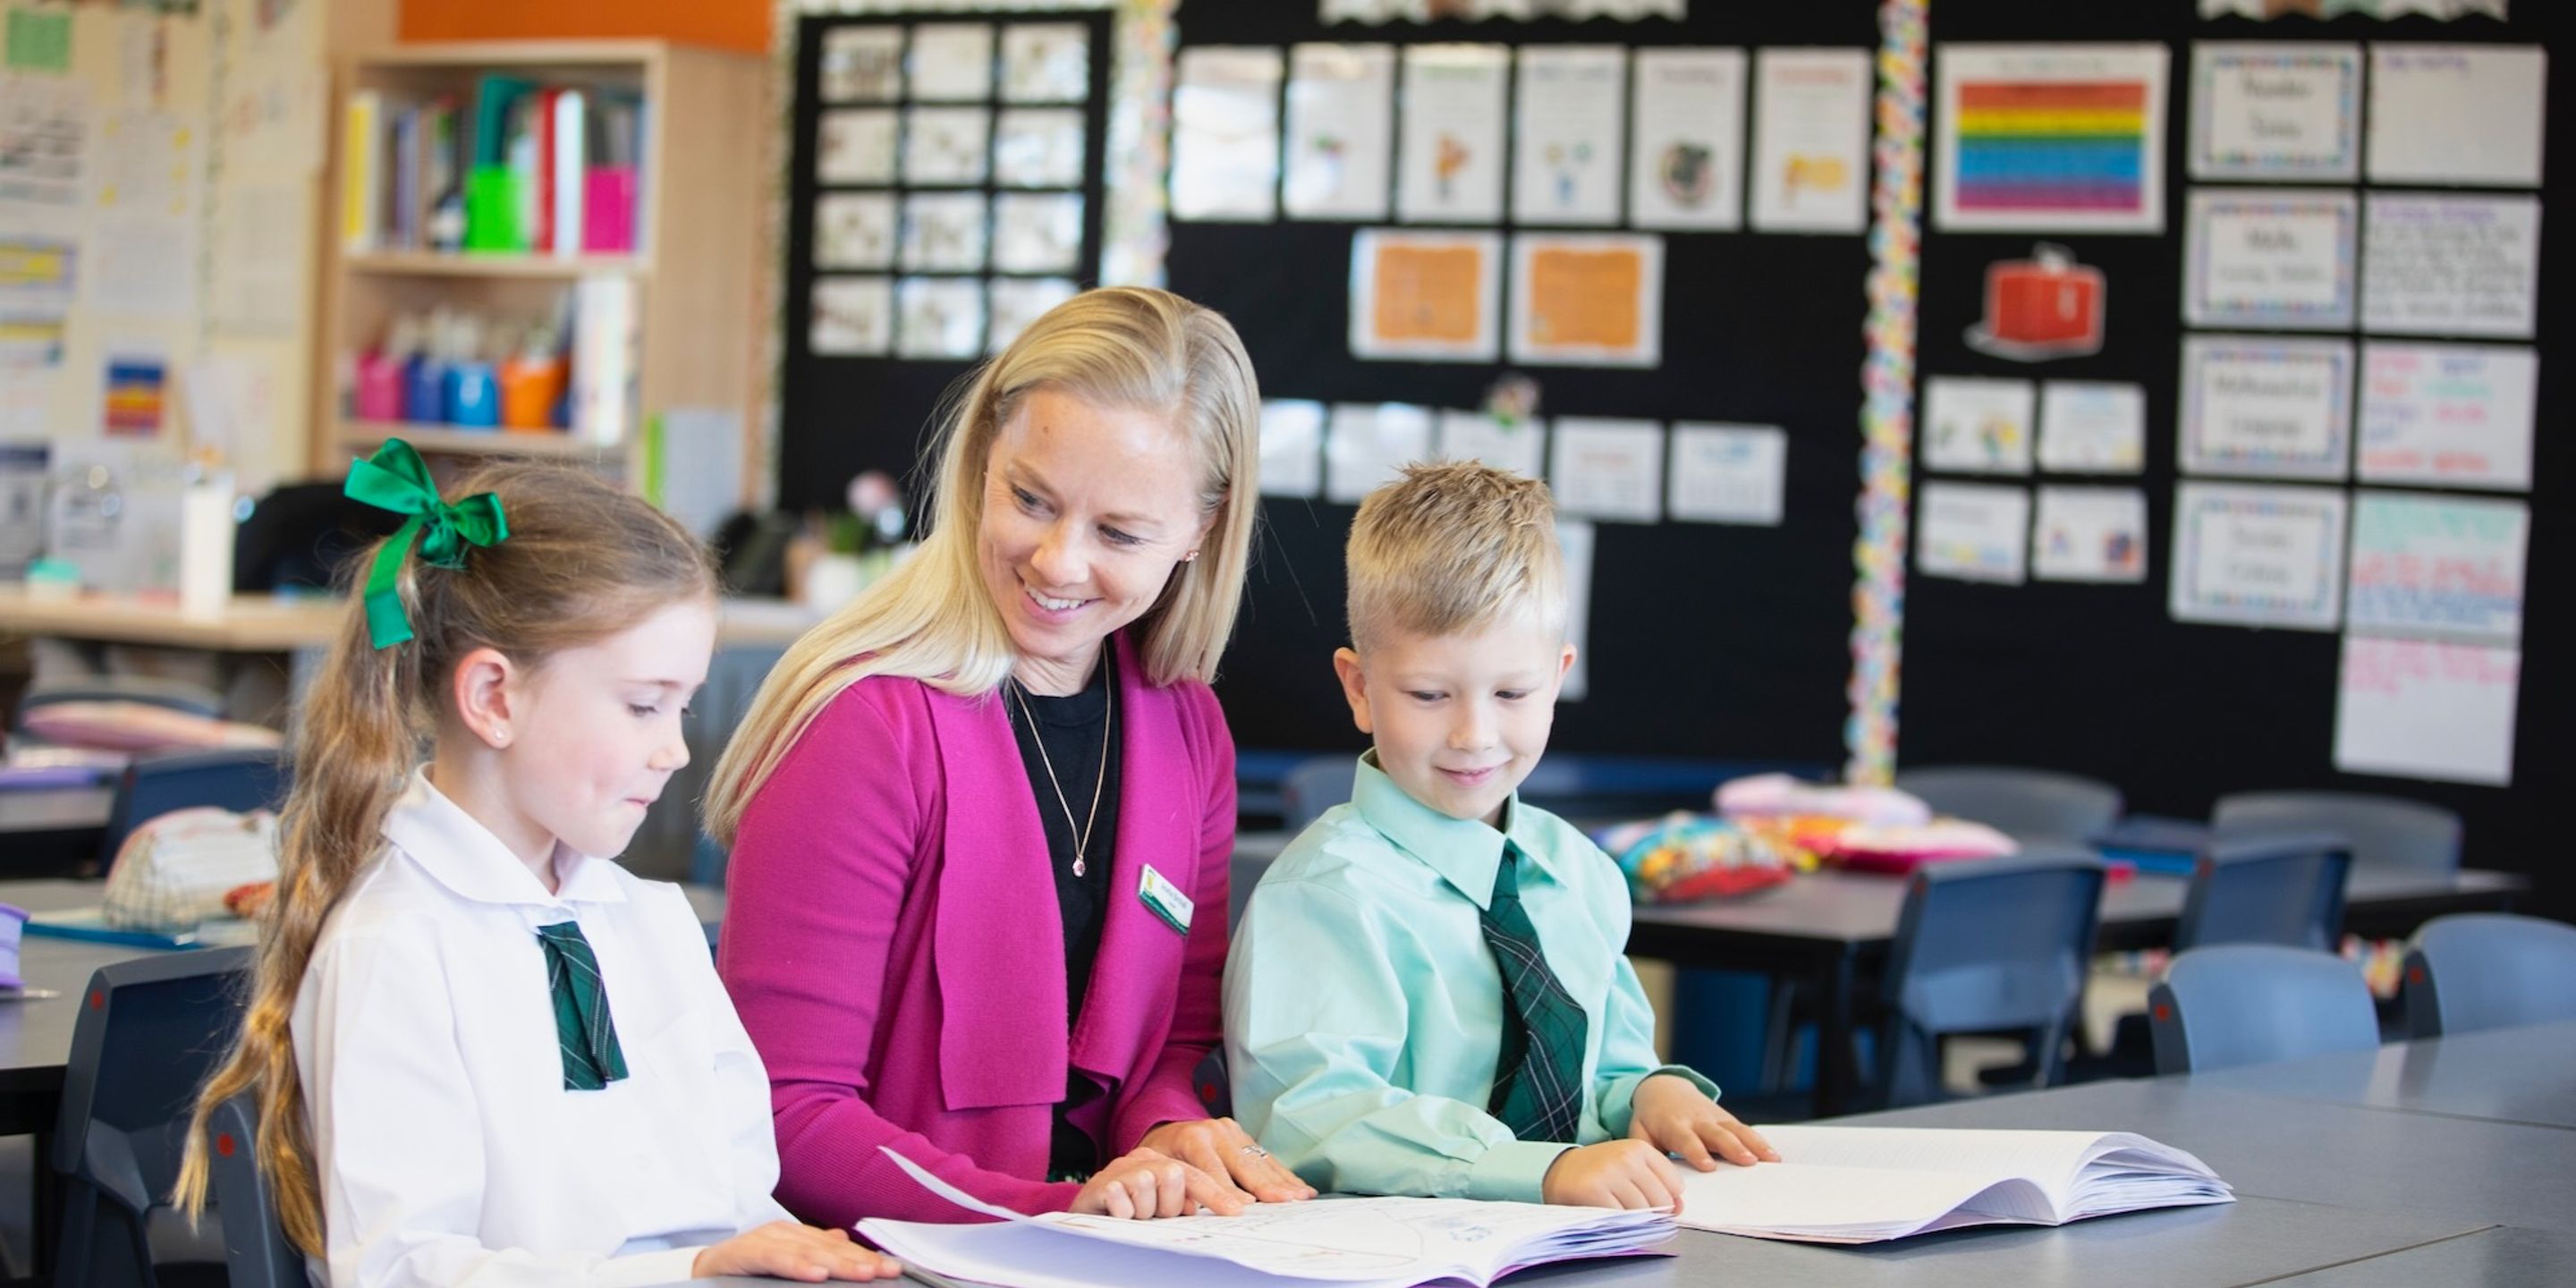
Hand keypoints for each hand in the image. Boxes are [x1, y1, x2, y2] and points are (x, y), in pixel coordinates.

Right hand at [692, 1222, 901, 1280]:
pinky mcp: (746, 1252)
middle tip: (888, 1271)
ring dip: (839, 1263)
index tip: (892, 1269)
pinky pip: (776, 1259)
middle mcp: (783, 1233)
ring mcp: (765, 1240)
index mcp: (795, 1236)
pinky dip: (799, 1266)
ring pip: (808, 1252)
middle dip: (861, 1261)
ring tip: (864, 1274)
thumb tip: (841, 1240)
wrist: (694, 1272)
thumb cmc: (741, 1271)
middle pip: (829, 1248)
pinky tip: (818, 1274)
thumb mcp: (782, 1261)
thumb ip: (810, 1252)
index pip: (838, 1247)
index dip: (865, 1257)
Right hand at [1071, 1146, 1248, 1219]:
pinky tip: (1118, 1214)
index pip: (1198, 1175)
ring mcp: (1122, 1167)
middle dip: (1168, 1204)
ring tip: (1133, 1215)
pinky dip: (1123, 1214)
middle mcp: (1145, 1158)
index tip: (1237, 1211)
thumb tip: (1226, 1206)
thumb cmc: (1132, 1210)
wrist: (1086, 1212)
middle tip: (1154, 1214)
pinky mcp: (1102, 1182)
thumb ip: (1189, 1200)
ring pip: (1149, 1189)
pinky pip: (1123, 1202)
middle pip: (1175, 1176)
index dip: (1218, 1193)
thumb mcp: (1164, 1205)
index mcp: (1163, 1161)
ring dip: (1143, 1212)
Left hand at [1137, 1117, 1316, 1204]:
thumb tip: (1194, 1210)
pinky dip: (1283, 1175)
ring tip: (1302, 1197)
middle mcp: (1216, 1131)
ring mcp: (1232, 1131)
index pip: (1212, 1171)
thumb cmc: (1161, 1158)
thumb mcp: (1158, 1169)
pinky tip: (1300, 1187)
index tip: (1242, 1210)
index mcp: (1193, 1138)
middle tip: (1285, 1202)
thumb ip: (1175, 1186)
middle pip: (1244, 1164)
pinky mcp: (1243, 1135)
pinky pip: (1266, 1158)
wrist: (1164, 1133)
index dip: (1227, 1192)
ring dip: (1283, 1181)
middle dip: (1265, 1186)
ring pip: (1260, 1160)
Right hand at [1540, 1139, 1683, 1209]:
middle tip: (1632, 1209)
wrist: (1559, 1171)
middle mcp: (1626, 1158)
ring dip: (1634, 1220)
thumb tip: (1678, 1209)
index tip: (1653, 1201)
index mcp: (1640, 1148)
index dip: (1668, 1200)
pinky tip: (1608, 1214)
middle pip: (1661, 1201)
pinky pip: (1620, 1219)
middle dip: (1652, 1213)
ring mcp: (1610, 1173)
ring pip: (1643, 1212)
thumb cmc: (1601, 1172)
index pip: (1674, 1183)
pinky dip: (1617, 1224)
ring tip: (1618, 1209)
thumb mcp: (1630, 1167)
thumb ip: (1658, 1184)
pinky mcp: (1594, 1190)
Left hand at [1628, 1074, 1778, 1169]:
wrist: (1664, 1088)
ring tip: (1770, 1159)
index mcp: (1674, 1125)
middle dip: (1733, 1147)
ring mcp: (1715, 1118)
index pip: (1687, 1140)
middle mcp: (1698, 1120)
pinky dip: (1760, 1142)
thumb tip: (1650, 1175)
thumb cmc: (1652, 1118)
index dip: (1697, 1152)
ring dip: (1753, 1144)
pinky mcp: (1727, 1119)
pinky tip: (1773, 1156)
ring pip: (1737, 1130)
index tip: (1709, 1166)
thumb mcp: (1640, 1131)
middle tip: (1747, 1161)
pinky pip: (1745, 1130)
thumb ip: (1645, 1151)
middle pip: (1718, 1134)